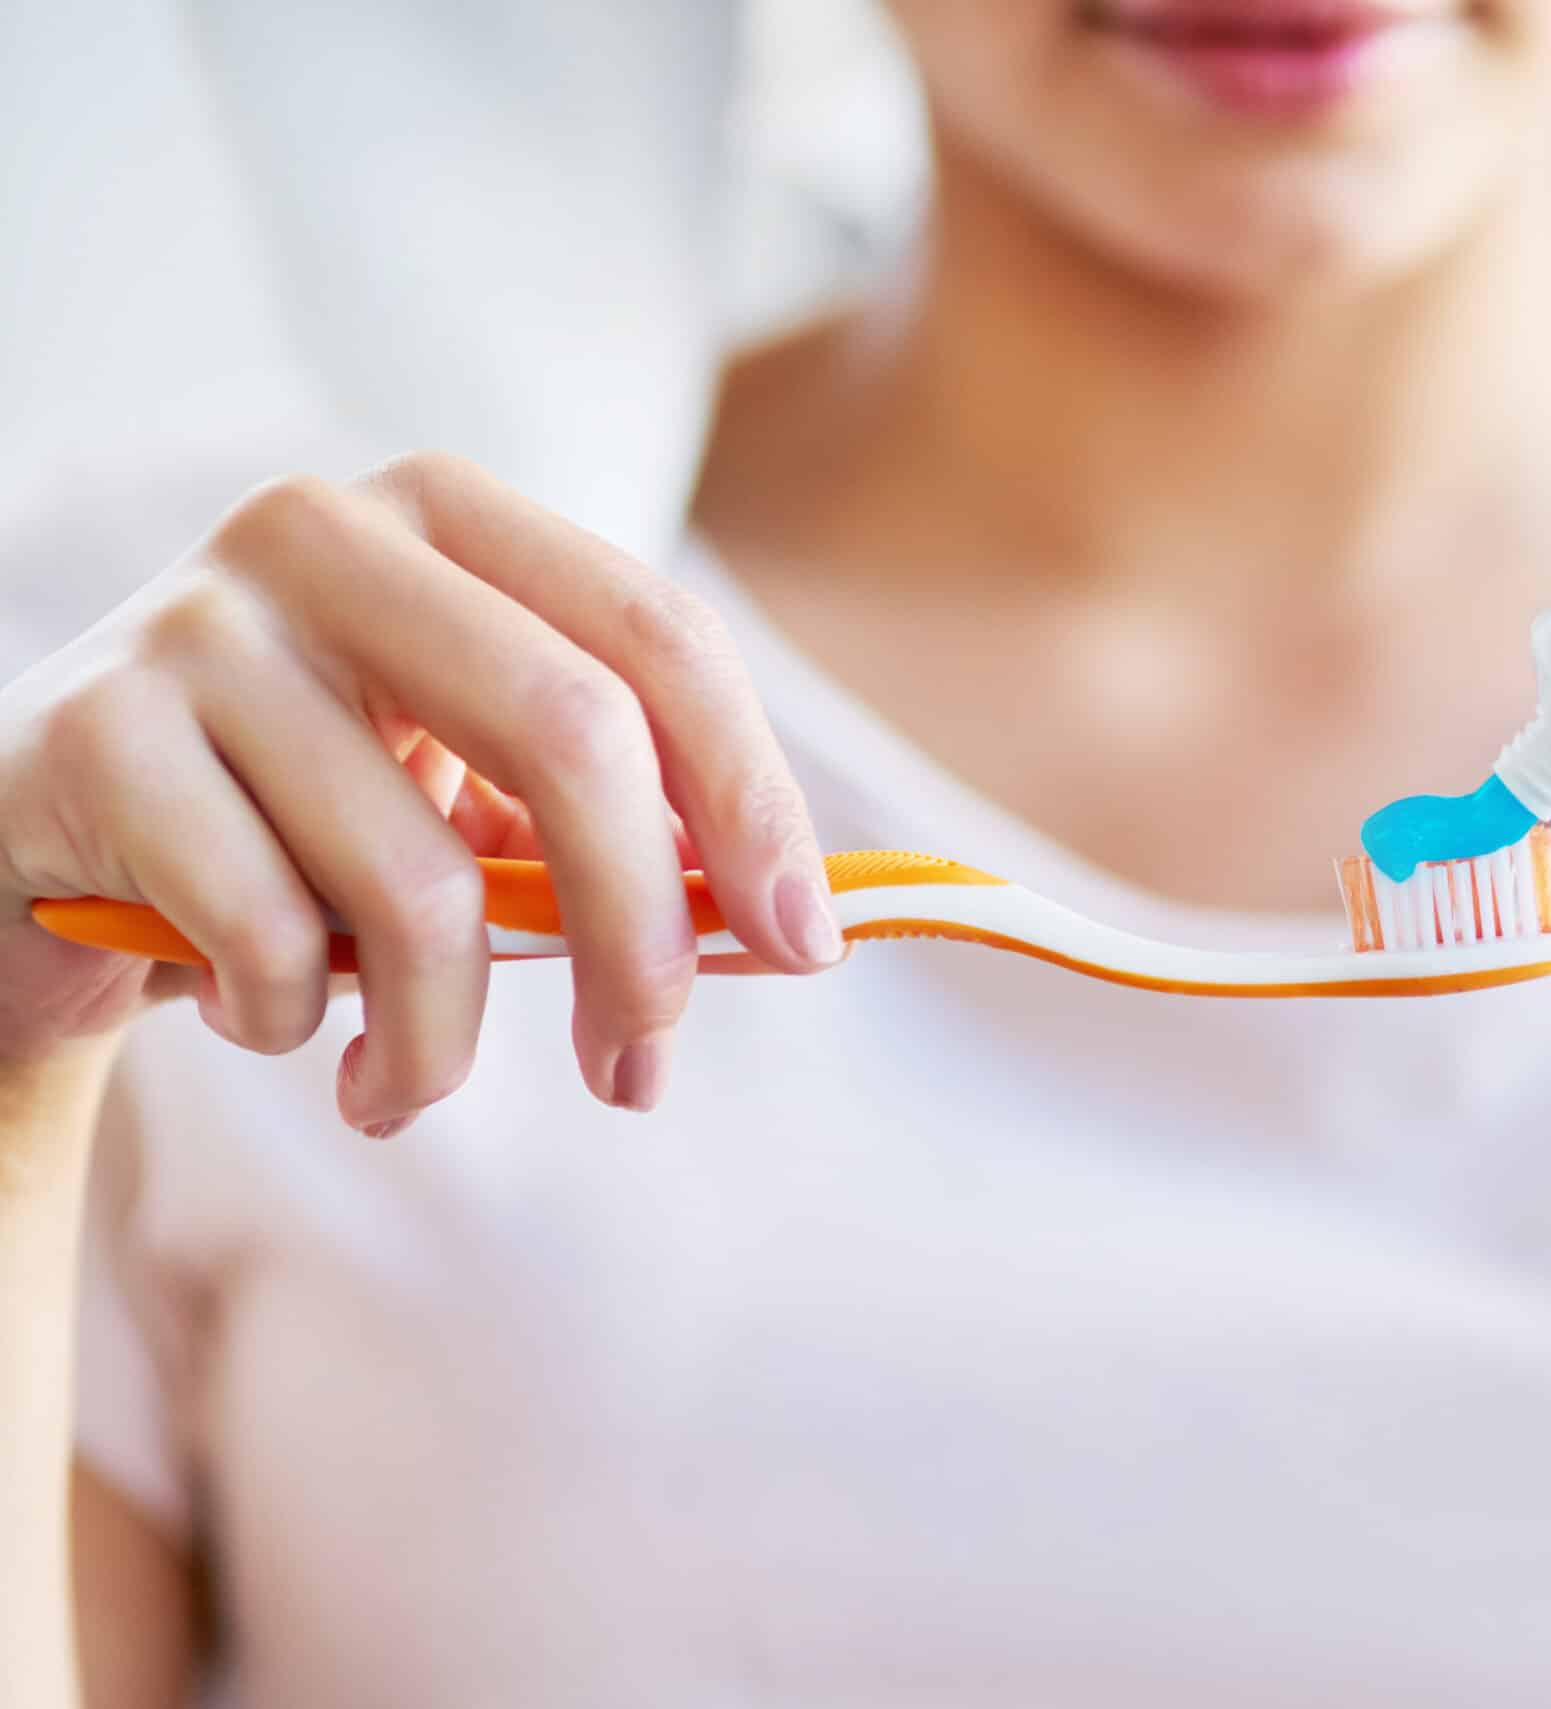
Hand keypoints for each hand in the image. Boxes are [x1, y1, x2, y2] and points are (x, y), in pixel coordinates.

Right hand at [0, 452, 845, 1134]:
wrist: (31, 844)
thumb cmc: (294, 823)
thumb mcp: (461, 798)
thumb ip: (609, 827)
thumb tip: (786, 928)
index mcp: (451, 518)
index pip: (661, 638)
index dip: (753, 798)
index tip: (803, 944)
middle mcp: (326, 530)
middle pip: (573, 731)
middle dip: (638, 935)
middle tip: (638, 1067)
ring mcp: (199, 620)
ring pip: (419, 882)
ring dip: (442, 1038)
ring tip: (410, 1084)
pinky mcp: (93, 733)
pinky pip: (268, 938)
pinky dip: (292, 1025)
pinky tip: (263, 1019)